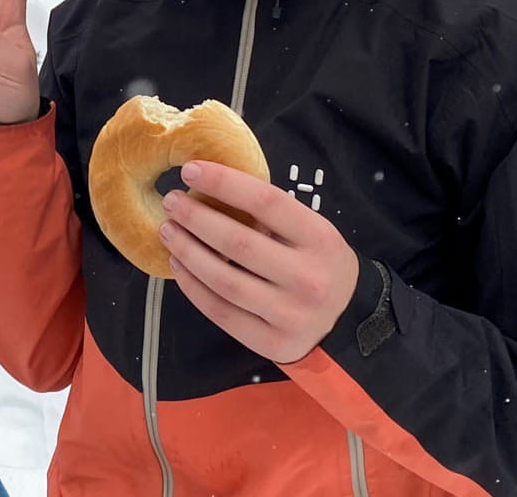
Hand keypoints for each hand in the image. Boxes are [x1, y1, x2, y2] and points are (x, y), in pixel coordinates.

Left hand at [159, 161, 358, 364]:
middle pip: (238, 243)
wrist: (348, 319)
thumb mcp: (309, 230)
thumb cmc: (317, 261)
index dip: (223, 182)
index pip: (266, 201)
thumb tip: (208, 185)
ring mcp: (291, 315)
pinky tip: (179, 265)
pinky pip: (221, 312)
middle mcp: (309, 278)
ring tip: (168, 231)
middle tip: (171, 202)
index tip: (189, 171)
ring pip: (223, 280)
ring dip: (187, 252)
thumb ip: (269, 213)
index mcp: (320, 239)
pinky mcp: (274, 344)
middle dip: (195, 218)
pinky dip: (193, 286)